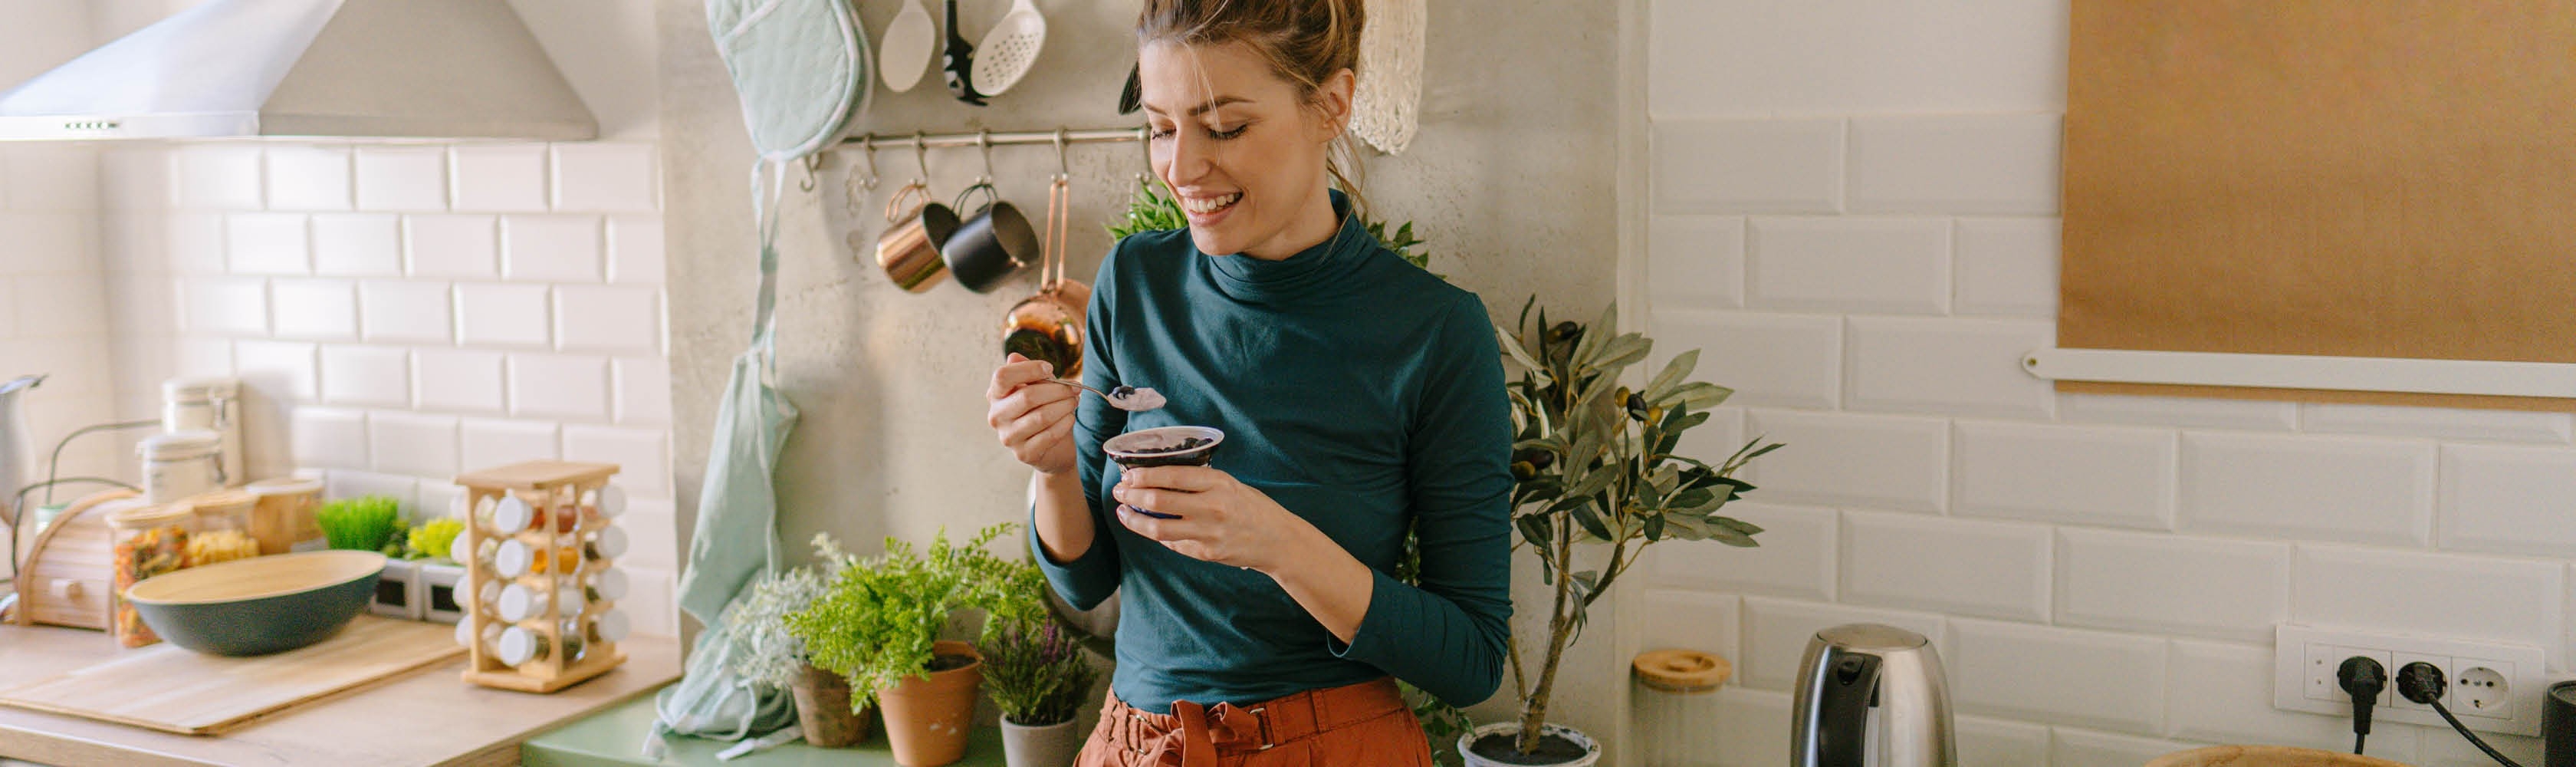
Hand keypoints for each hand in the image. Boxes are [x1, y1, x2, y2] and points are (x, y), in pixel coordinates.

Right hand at [986, 353, 1077, 475]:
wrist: (1052, 448)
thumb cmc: (1042, 410)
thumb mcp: (1037, 387)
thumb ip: (1027, 372)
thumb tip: (1014, 357)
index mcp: (995, 395)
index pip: (1002, 376)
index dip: (1029, 369)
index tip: (1050, 368)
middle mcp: (996, 416)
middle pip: (1027, 395)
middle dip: (1058, 390)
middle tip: (1075, 388)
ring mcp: (1008, 437)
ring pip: (1041, 416)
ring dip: (1065, 406)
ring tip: (1074, 401)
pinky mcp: (1024, 454)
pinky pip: (1049, 435)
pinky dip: (1065, 423)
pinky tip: (1071, 418)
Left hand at [1112, 465, 1315, 572]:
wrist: (1277, 540)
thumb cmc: (1252, 507)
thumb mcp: (1230, 484)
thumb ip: (1199, 481)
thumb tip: (1159, 478)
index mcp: (1218, 483)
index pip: (1171, 475)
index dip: (1144, 476)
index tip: (1128, 475)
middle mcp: (1212, 507)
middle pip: (1159, 501)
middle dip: (1132, 495)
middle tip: (1119, 491)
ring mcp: (1208, 532)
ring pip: (1159, 528)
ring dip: (1135, 520)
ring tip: (1123, 512)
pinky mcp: (1206, 553)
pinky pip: (1173, 543)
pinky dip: (1157, 534)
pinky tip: (1147, 527)